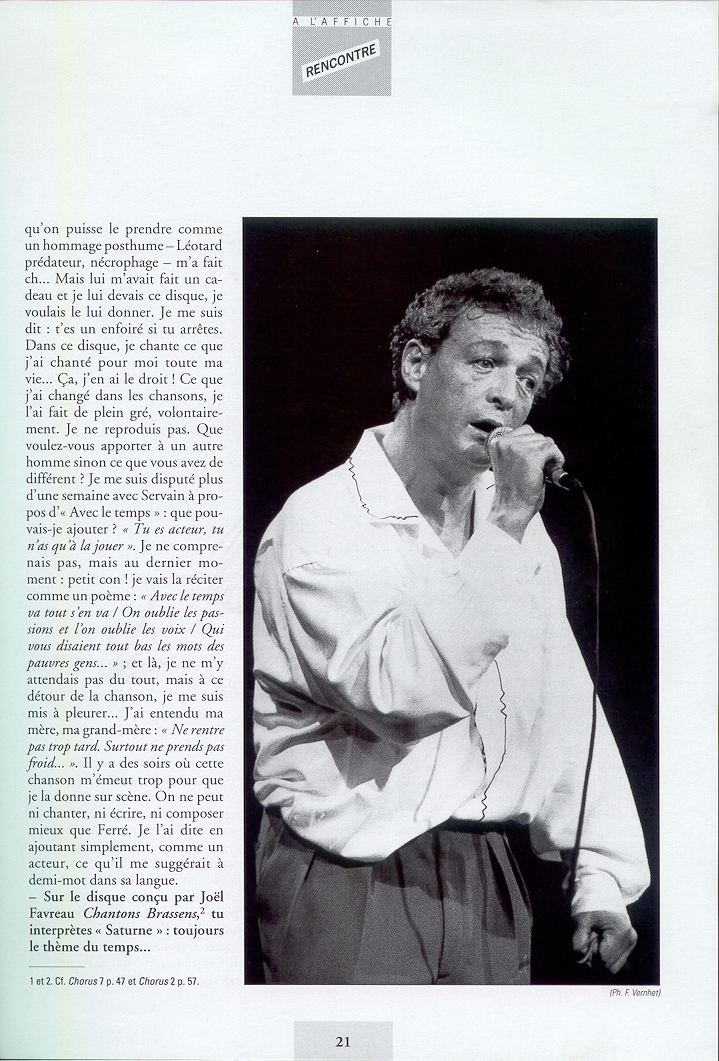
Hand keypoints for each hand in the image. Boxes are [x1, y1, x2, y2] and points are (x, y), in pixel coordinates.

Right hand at [486, 425, 563, 541]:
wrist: (510, 509)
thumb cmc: (511, 492)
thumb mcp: (509, 464)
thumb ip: (519, 450)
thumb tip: (540, 441)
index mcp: (496, 443)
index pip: (524, 431)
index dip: (533, 445)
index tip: (534, 459)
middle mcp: (505, 442)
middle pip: (536, 435)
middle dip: (542, 450)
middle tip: (540, 468)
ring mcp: (518, 447)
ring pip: (546, 441)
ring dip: (549, 455)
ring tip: (543, 471)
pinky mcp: (532, 455)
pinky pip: (552, 449)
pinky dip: (556, 459)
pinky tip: (550, 471)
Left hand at [572, 910, 637, 973]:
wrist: (601, 891)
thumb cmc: (590, 904)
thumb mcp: (581, 920)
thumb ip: (579, 941)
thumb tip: (581, 960)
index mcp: (621, 932)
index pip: (604, 960)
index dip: (590, 955)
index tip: (585, 939)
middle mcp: (630, 939)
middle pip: (609, 966)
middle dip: (595, 958)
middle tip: (589, 939)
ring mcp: (631, 942)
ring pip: (613, 966)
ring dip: (600, 957)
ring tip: (595, 939)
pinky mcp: (629, 944)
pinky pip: (616, 961)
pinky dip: (605, 955)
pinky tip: (601, 940)